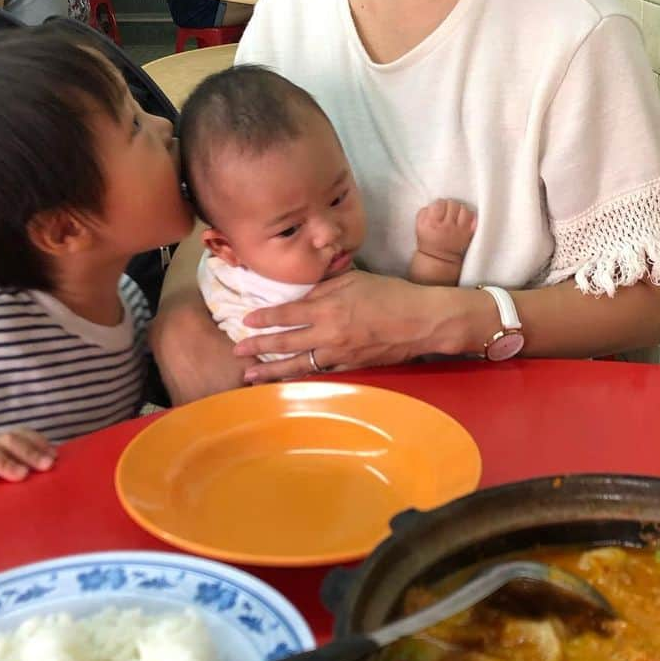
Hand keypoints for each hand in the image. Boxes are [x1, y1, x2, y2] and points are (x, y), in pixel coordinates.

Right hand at [0, 429, 55, 502]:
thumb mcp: (10, 498)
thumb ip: (31, 490)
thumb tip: (63, 493)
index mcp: (1, 455)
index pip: (20, 437)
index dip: (37, 442)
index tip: (54, 458)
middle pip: (6, 441)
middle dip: (28, 450)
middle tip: (45, 466)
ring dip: (2, 460)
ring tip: (20, 475)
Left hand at [233, 269, 450, 382]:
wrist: (422, 321)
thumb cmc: (391, 294)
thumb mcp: (355, 280)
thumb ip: (325, 287)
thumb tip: (302, 294)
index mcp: (329, 307)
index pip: (287, 313)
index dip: (264, 319)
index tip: (246, 322)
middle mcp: (330, 333)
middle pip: (286, 342)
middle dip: (258, 348)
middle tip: (237, 353)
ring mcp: (340, 354)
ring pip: (298, 364)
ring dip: (272, 371)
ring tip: (250, 377)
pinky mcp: (351, 367)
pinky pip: (320, 373)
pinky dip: (301, 377)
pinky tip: (287, 380)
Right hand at [415, 199, 476, 264]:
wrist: (439, 258)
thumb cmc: (428, 240)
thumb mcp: (419, 225)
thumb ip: (424, 211)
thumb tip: (434, 204)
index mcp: (432, 223)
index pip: (439, 204)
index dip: (439, 204)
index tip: (439, 208)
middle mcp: (446, 226)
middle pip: (452, 204)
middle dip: (449, 206)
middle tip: (447, 212)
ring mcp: (459, 230)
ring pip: (464, 209)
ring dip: (460, 209)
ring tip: (456, 214)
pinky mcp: (468, 234)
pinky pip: (473, 218)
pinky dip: (469, 216)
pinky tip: (464, 219)